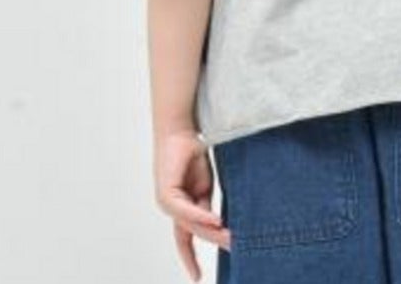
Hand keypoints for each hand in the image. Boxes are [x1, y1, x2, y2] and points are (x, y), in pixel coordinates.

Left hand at [153, 128, 230, 280]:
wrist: (180, 131)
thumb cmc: (191, 153)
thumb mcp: (204, 185)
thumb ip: (207, 206)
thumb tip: (220, 225)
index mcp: (181, 207)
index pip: (185, 239)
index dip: (191, 258)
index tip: (198, 277)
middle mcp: (172, 209)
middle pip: (192, 234)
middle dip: (212, 243)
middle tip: (233, 250)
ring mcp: (167, 203)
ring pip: (190, 225)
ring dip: (211, 232)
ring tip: (231, 238)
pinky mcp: (167, 194)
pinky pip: (186, 211)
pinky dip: (202, 216)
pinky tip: (217, 220)